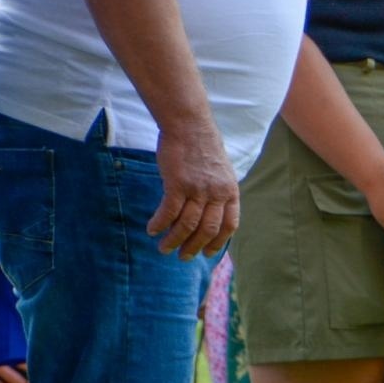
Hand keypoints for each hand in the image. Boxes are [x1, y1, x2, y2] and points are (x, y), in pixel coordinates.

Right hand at [150, 119, 238, 258]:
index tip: (208, 254)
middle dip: (194, 247)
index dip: (218, 242)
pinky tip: (153, 230)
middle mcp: (217, 193)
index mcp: (230, 192)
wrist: (189, 125)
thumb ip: (219, 192)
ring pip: (187, 224)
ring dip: (174, 240)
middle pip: (207, 229)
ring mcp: (198, 189)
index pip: (229, 225)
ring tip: (164, 249)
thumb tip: (211, 212)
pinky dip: (160, 223)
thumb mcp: (221, 172)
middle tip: (183, 257)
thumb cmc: (203, 147)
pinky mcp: (178, 183)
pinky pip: (169, 211)